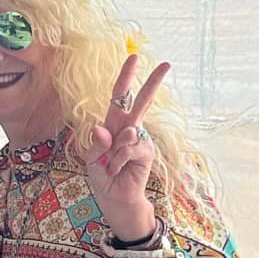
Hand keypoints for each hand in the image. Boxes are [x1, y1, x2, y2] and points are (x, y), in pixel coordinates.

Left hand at [85, 57, 170, 243]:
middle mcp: (128, 129)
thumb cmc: (102, 178)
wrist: (115, 200)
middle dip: (153, 82)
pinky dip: (120, 159)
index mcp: (112, 125)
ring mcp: (139, 140)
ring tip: (112, 165)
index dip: (125, 77)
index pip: (118, 97)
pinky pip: (131, 148)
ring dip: (115, 151)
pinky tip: (118, 169)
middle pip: (141, 101)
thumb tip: (102, 128)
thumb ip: (96, 144)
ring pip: (129, 131)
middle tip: (167, 64)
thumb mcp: (91, 159)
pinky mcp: (146, 152)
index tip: (133, 57)